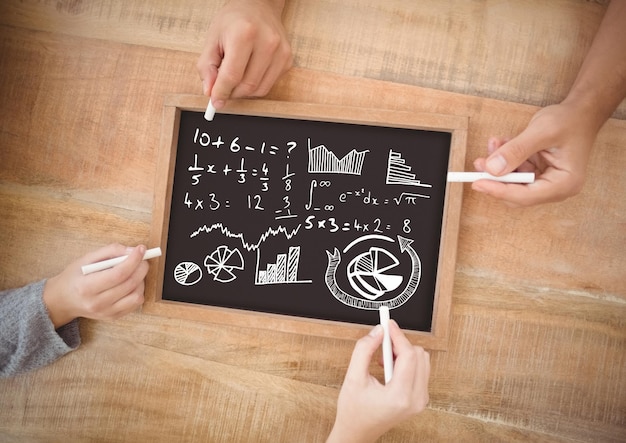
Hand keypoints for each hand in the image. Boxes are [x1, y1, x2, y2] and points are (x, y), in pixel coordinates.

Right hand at [43, 244, 149, 327]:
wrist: (63, 300)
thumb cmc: (75, 276)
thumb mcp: (86, 259)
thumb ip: (109, 251)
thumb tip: (132, 250)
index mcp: (86, 287)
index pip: (118, 274)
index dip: (133, 260)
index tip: (141, 249)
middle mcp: (97, 303)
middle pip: (129, 284)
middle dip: (141, 268)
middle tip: (142, 258)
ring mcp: (106, 312)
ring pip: (136, 296)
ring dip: (141, 280)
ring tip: (134, 272)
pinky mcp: (113, 317)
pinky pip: (135, 303)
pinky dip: (138, 290)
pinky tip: (130, 283)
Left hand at [197, 0, 291, 109]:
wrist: (259, 6)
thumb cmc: (234, 21)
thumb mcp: (213, 39)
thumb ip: (207, 67)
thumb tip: (210, 91)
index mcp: (245, 34)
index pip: (232, 75)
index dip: (221, 92)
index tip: (215, 102)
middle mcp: (267, 42)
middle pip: (247, 85)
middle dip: (232, 93)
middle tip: (223, 89)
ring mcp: (281, 52)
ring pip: (260, 90)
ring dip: (244, 91)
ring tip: (236, 78)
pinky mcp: (287, 60)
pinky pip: (269, 85)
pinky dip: (256, 85)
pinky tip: (250, 72)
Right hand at [327, 320, 430, 442]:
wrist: (358, 432)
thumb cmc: (354, 411)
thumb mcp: (353, 377)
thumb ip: (364, 350)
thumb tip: (378, 331)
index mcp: (400, 395)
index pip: (408, 355)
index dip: (398, 335)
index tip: (387, 324)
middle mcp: (416, 399)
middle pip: (419, 355)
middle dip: (399, 344)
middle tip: (381, 343)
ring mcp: (420, 400)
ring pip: (423, 360)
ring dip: (403, 353)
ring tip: (383, 360)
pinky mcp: (420, 399)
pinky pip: (421, 370)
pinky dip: (406, 362)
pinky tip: (389, 367)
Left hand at [471, 101, 596, 206]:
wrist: (581, 111)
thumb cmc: (569, 120)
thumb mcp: (541, 132)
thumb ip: (516, 151)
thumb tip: (491, 169)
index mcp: (564, 184)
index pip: (525, 196)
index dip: (499, 190)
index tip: (477, 183)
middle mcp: (556, 187)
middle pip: (517, 193)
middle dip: (496, 178)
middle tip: (479, 163)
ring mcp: (546, 181)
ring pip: (513, 181)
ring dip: (499, 164)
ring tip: (493, 143)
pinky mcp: (538, 173)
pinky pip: (515, 170)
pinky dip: (505, 158)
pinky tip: (501, 143)